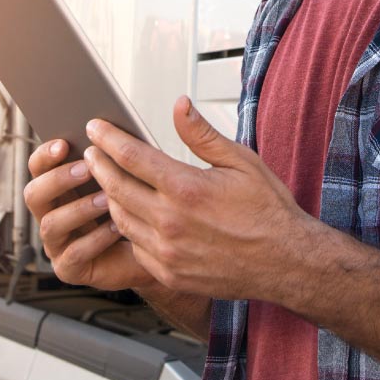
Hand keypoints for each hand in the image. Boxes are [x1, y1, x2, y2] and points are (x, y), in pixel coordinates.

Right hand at [21, 135, 152, 291]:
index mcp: (58, 189)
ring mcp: (56, 244)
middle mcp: (50, 214)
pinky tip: (116, 228)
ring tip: (107, 199)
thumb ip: (112, 159)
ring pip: (50, 224)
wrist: (156, 252)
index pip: (38, 167)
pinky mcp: (69, 269)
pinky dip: (95, 239)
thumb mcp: (125, 180)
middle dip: (58, 179)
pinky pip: (74, 253)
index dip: (45, 155)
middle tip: (88, 169)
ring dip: (79, 208)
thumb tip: (110, 133)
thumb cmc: (138, 209)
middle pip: (33, 194)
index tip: (64, 143)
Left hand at [83, 96, 323, 302]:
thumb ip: (202, 135)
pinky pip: (134, 247)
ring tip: (108, 182)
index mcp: (186, 189)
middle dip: (99, 166)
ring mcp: (167, 251)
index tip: (96, 128)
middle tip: (92, 153)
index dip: (108, 139)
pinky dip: (128, 229)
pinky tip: (131, 216)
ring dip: (109, 197)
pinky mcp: (168, 273)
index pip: (131, 156)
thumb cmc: (268, 212)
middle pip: (115, 187)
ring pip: (120, 219)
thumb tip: (179, 106)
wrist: (287, 262)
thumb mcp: (241, 162)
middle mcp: (170, 222)